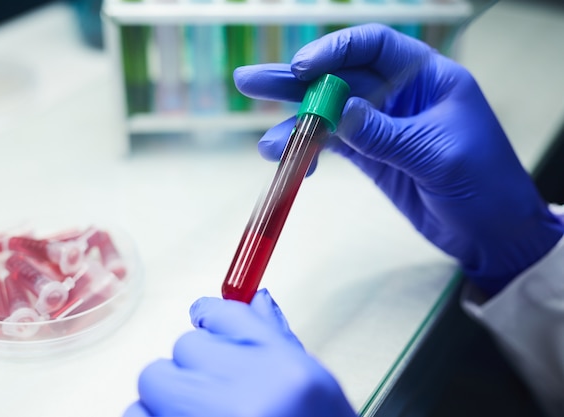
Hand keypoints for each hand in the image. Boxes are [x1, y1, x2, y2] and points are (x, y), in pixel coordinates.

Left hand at [123, 289, 356, 416]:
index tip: (205, 321)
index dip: (212, 316)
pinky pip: (135, 416)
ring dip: (169, 397)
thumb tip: (255, 299)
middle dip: (197, 366)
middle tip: (216, 394)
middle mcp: (243, 397)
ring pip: (154, 380)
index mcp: (286, 374)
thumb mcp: (312, 392)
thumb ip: (279, 342)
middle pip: (187, 346)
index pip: (228, 314)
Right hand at [233, 24, 563, 294]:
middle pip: (339, 78)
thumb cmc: (484, 186)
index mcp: (428, 78)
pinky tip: (295, 165)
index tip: (299, 68)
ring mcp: (382, 127)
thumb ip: (383, 133)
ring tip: (268, 147)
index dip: (333, 51)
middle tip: (248, 81)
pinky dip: (311, 153)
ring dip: (296, 128)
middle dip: (294, 82)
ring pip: (330, 115)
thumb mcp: (435, 155)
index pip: (374, 47)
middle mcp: (400, 95)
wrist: (493, 234)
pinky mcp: (373, 157)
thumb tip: (336, 111)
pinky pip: (334, 146)